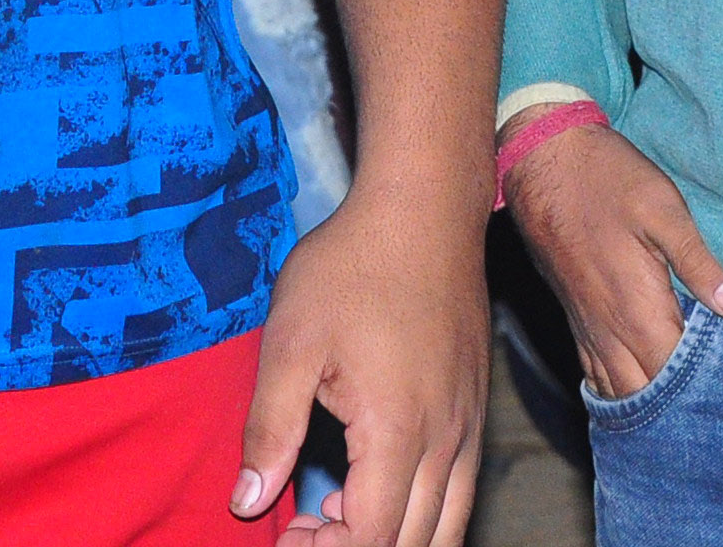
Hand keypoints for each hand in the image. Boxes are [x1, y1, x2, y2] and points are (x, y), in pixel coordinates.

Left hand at [234, 174, 486, 546]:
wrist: (423, 210)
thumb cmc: (352, 267)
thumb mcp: (291, 342)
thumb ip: (269, 428)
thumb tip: (248, 502)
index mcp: (397, 431)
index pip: (370, 538)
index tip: (284, 535)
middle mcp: (446, 440)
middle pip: (412, 543)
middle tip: (300, 530)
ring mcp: (468, 426)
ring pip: (447, 525)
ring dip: (392, 538)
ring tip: (331, 512)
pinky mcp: (474, 408)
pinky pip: (458, 489)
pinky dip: (419, 510)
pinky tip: (369, 479)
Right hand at [502, 117, 722, 398]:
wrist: (543, 156)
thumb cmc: (607, 177)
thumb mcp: (663, 209)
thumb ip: (699, 262)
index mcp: (635, 309)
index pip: (675, 376)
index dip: (707, 386)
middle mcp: (608, 329)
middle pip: (645, 394)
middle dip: (678, 405)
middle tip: (718, 395)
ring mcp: (586, 325)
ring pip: (616, 389)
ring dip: (647, 400)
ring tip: (685, 399)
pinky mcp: (574, 314)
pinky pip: (593, 370)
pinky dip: (617, 387)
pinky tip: (638, 386)